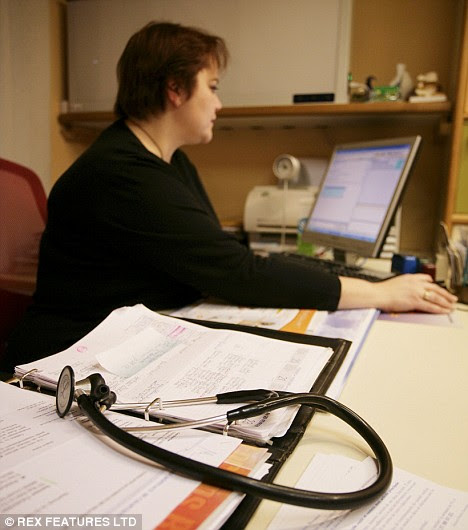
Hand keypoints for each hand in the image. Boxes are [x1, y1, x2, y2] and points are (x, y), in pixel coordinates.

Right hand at [338, 274, 457, 313]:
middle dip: (445, 294)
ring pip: (435, 297)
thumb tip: (408, 293)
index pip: (426, 279)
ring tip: (451, 306)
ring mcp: (415, 292)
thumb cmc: (381, 291)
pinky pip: (430, 305)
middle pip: (434, 288)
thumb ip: (404, 286)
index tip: (439, 288)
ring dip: (445, 302)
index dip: (435, 284)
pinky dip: (438, 309)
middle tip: (452, 298)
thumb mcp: (395, 284)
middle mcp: (414, 283)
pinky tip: (443, 311)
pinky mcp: (414, 300)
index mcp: (409, 277)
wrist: (376, 294)